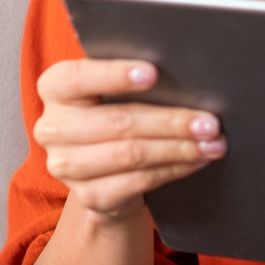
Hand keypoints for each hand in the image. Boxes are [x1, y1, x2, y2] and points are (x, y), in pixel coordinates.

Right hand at [33, 58, 223, 222]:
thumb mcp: (114, 89)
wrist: (103, 169)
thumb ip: (133, 77)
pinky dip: (174, 169)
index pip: (77, 78)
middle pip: (117, 122)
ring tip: (212, 143)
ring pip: (131, 155)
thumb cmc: (115, 112)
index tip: (153, 73)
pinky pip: (139, 181)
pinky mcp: (89, 195)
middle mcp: (52, 127)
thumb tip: (183, 69)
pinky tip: (197, 160)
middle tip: (209, 122)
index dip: (114, 75)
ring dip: (178, 149)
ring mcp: (66, 166)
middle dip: (169, 121)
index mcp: (54, 88)